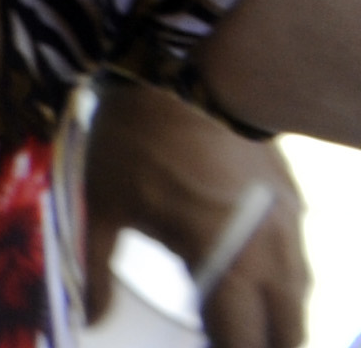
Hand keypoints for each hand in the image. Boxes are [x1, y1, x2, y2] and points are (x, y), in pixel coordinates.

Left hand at [83, 81, 305, 347]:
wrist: (190, 70)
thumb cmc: (136, 137)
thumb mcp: (102, 203)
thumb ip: (97, 270)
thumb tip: (90, 318)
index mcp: (222, 262)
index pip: (238, 343)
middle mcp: (268, 256)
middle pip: (284, 335)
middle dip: (255, 345)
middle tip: (216, 341)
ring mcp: (289, 232)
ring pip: (298, 304)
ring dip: (273, 324)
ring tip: (234, 328)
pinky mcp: (294, 209)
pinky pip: (299, 269)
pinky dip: (279, 291)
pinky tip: (251, 289)